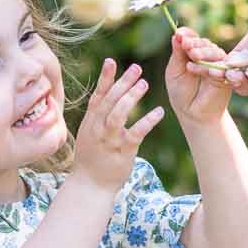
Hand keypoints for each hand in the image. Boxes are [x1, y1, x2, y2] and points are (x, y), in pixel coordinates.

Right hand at [72, 59, 163, 192]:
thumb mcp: (89, 135)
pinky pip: (136, 133)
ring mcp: (109, 139)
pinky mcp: (123, 151)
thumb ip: (97, 117)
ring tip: (144, 84)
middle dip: (122, 83)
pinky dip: (147, 121)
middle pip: (109, 100)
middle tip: (137, 69)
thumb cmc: (91, 160)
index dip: (105, 78)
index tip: (112, 61)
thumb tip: (106, 97)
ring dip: (131, 97)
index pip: (98, 96)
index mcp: (90, 122)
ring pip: (118, 114)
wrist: (90, 186)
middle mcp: (98, 128)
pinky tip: (159, 112)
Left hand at [165, 25, 232, 126]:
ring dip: (203, 52)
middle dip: (195, 42)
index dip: (187, 34)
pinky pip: (221, 67)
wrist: (193, 113)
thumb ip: (177, 53)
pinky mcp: (227, 75)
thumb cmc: (182, 93)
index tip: (179, 35)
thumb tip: (176, 34)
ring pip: (214, 52)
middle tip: (186, 44)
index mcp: (194, 51)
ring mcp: (219, 64)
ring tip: (192, 55)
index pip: (193, 37)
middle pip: (204, 43)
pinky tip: (195, 68)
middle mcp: (208, 55)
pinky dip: (208, 66)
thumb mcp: (175, 71)